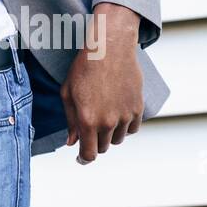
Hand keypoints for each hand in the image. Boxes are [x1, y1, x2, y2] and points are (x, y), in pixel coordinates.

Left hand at [60, 3, 143, 163]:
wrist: (109, 48)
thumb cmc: (83, 68)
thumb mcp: (68, 92)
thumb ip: (70, 120)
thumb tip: (72, 142)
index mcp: (87, 120)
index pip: (89, 154)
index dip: (84, 158)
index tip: (81, 157)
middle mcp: (108, 122)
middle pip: (103, 147)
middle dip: (95, 141)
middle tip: (91, 126)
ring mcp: (125, 116)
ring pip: (118, 139)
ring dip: (111, 133)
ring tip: (103, 114)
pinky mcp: (138, 108)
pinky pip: (132, 129)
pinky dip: (125, 126)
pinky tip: (117, 112)